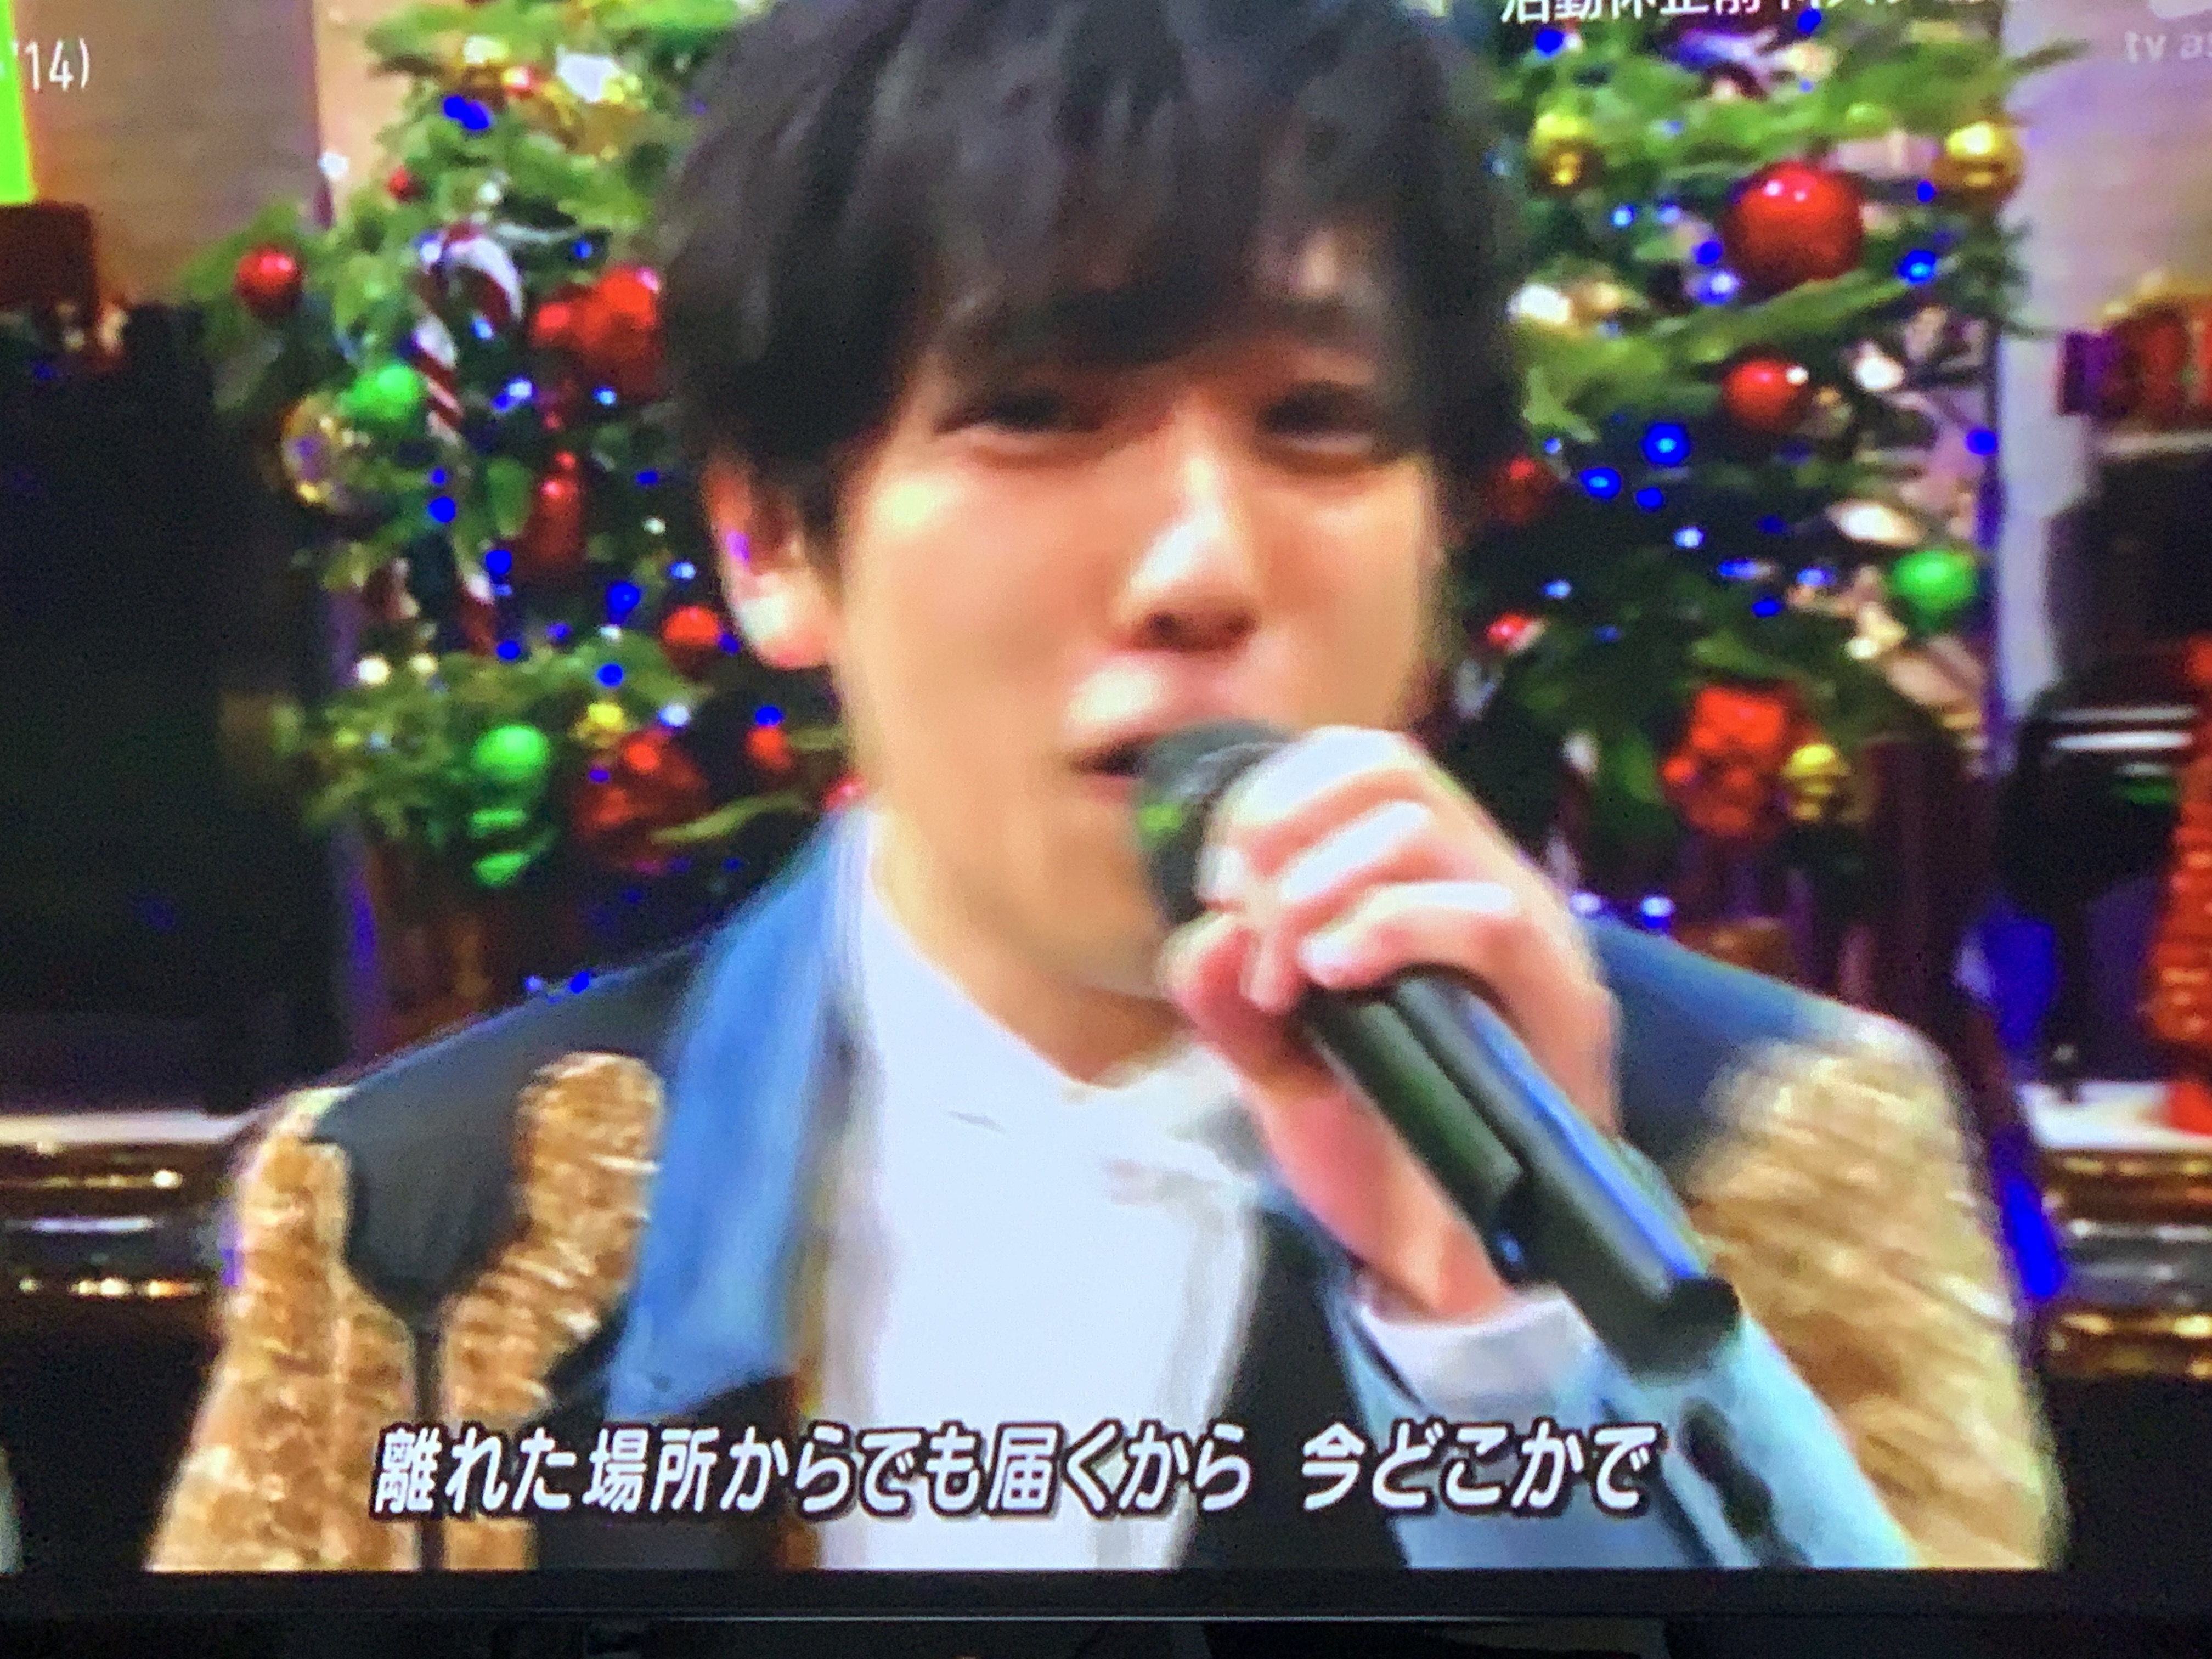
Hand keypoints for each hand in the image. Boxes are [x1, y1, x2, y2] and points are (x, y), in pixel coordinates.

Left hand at [1158, 726, 1617, 1324]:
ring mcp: (1534, 937)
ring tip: (1288, 976)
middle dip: (1283, 832)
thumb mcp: (1272, 1060)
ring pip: (1422, 827)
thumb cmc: (1373, 1147)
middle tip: (1245, 920)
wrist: (1441, 1265)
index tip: (1220, 887)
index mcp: (1425, 880)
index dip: (1270, 800)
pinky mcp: (1562, 1002)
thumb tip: (1207, 933)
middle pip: (1386, 766)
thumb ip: (1225, 994)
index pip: (1356, 762)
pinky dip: (1387, 927)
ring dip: (1318, 888)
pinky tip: (1334, 976)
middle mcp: (1487, 884)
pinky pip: (1483, 915)